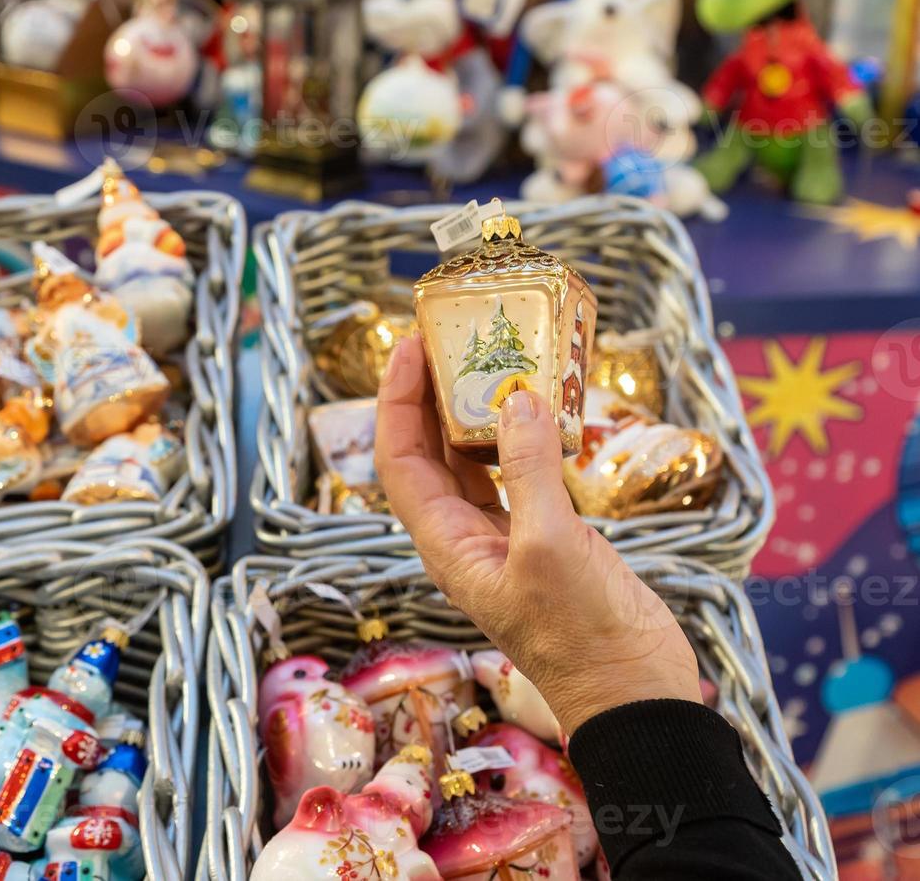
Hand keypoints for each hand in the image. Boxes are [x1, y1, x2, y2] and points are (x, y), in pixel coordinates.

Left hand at [375, 336, 699, 734]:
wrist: (634, 693)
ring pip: (474, 458)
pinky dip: (523, 435)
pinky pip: (520, 471)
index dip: (396, 402)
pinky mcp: (546, 535)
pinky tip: (539, 403)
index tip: (408, 347)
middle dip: (430, 394)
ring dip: (475, 410)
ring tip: (489, 357)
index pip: (400, 460)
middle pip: (430, 452)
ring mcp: (504, 536)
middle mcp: (463, 536)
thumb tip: (516, 400)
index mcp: (444, 544)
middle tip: (447, 338)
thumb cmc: (582, 636)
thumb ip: (528, 471)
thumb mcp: (550, 547)